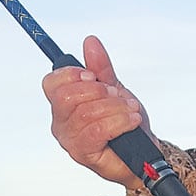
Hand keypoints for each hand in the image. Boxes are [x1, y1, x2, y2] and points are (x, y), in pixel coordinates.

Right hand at [42, 35, 154, 188]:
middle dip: (100, 92)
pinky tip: (132, 121)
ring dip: (117, 108)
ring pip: (87, 113)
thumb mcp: (115, 90)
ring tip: (132, 111)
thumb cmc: (126, 124)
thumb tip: (90, 42)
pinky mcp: (84, 154)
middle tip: (119, 96)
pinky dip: (120, 121)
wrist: (144, 152)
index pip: (51, 83)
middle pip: (68, 97)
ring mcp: (70, 140)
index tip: (95, 76)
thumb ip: (102, 68)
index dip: (72, 74)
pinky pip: (99, 130)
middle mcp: (61, 123)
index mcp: (64, 105)